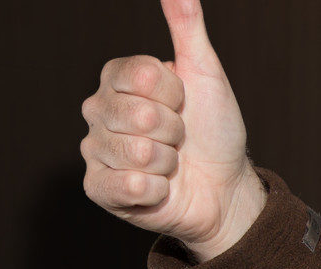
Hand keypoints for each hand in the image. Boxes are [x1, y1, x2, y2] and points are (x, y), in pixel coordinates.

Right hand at [79, 0, 264, 260]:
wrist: (224, 186)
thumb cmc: (213, 130)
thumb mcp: (206, 72)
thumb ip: (187, 26)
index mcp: (118, 79)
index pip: (141, 76)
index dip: (174, 92)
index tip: (184, 101)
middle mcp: (99, 111)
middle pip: (139, 115)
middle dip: (174, 129)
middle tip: (180, 137)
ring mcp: (96, 150)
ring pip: (138, 152)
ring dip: (169, 161)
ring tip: (172, 162)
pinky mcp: (100, 188)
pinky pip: (125, 185)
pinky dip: (155, 189)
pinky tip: (160, 187)